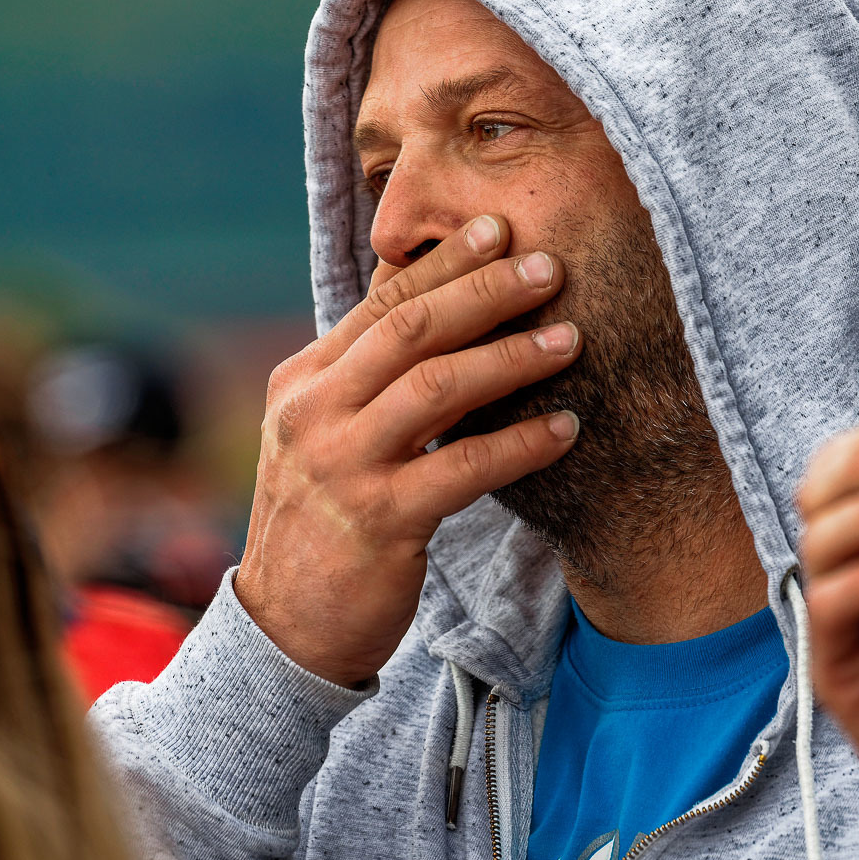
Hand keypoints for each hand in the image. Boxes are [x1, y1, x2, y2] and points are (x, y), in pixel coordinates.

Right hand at [235, 215, 582, 687]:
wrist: (287, 628)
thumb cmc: (324, 524)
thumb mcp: (322, 439)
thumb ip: (365, 382)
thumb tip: (435, 315)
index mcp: (303, 383)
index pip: (380, 305)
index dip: (444, 264)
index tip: (498, 230)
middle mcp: (315, 413)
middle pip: (410, 330)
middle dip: (485, 290)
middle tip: (548, 266)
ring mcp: (343, 465)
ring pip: (439, 387)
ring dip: (512, 357)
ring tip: (571, 340)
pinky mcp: (381, 520)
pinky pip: (464, 466)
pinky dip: (521, 443)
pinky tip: (565, 428)